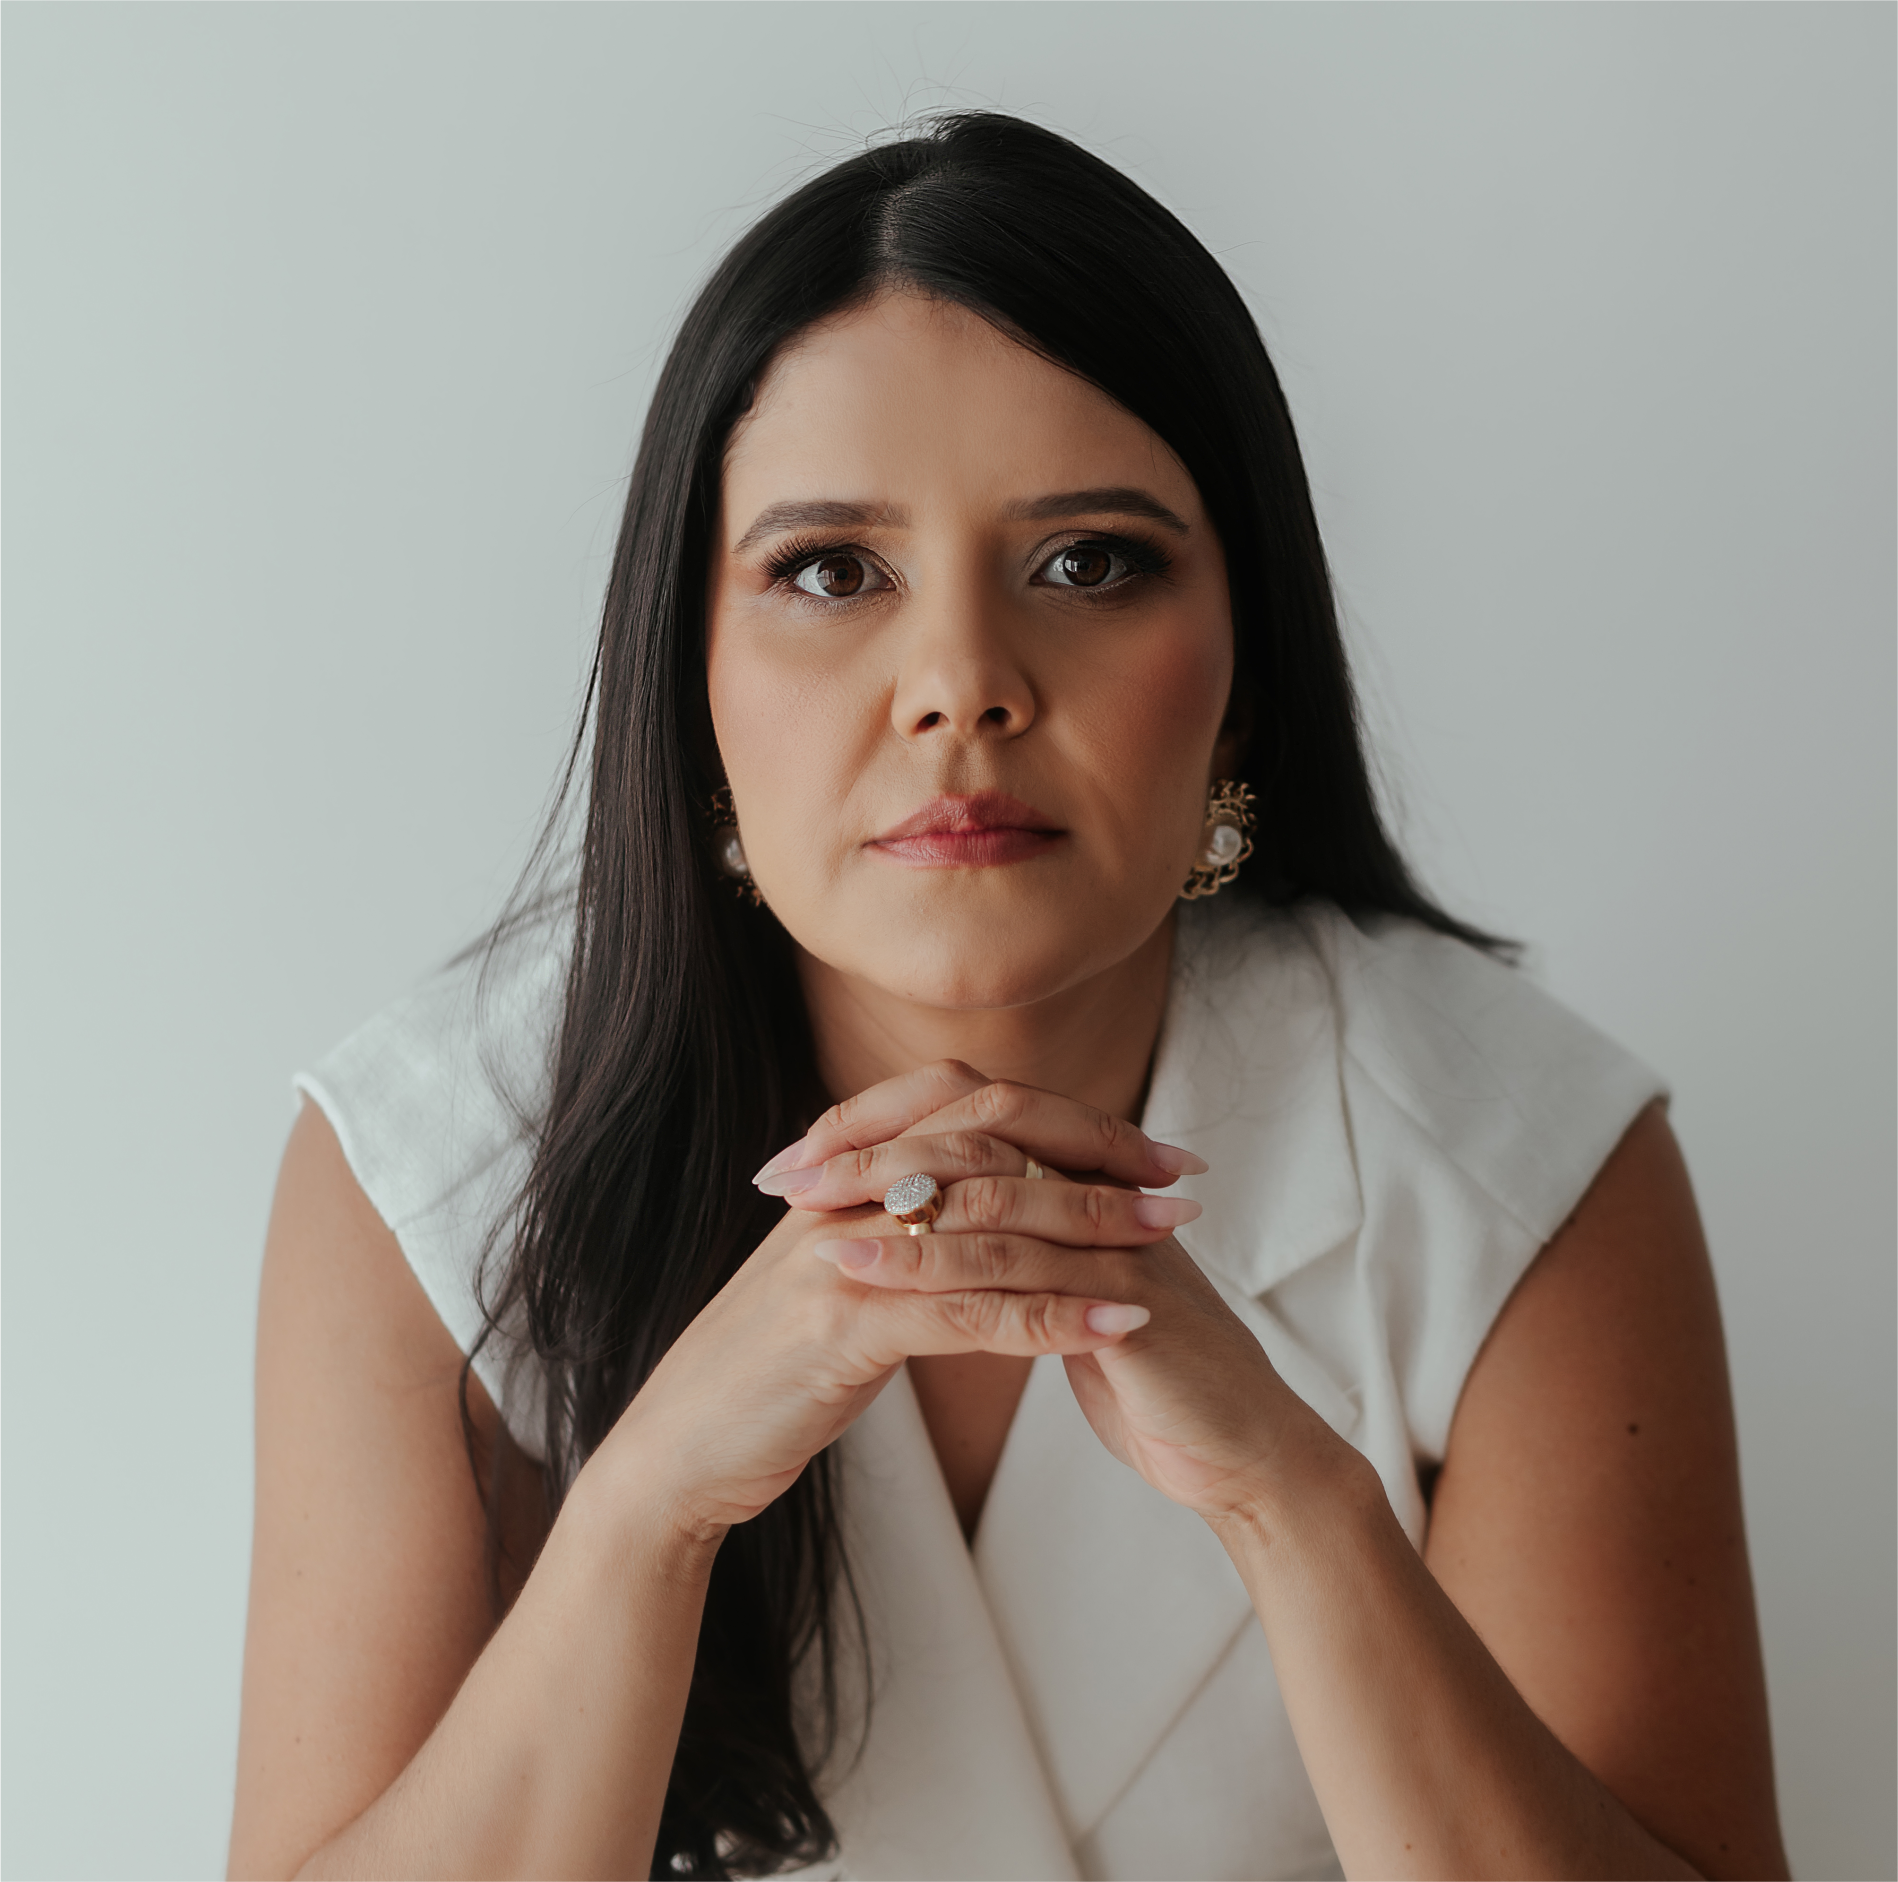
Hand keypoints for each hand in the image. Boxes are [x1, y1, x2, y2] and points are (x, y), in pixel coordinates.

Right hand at [585, 1075, 1169, 1541]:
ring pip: (986, 1219)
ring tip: (1170, 1242)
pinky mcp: (840, 1325)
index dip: (1062, 1118)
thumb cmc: (764, 1372)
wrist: (675, 1451)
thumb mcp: (832, 1280)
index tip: (1143, 1148)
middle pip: (989, 1147)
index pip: (967, 1108)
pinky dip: (1050, 1314)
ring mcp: (837, 1253)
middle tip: (1179, 1182)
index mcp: (840, 1172)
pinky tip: (1115, 1323)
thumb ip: (892, 1232)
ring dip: (1090, 1229)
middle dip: (1094, 1158)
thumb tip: (975, 1210)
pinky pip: (967, 1309)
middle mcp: (840, 1193)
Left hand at [761, 1060, 1353, 1523]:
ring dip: (891, 1206)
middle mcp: (1102, 1193)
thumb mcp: (1078, 1299)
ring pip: (989, 1199)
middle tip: (788, 1170)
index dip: (888, 1127)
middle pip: (975, 1133)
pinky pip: (1016, 1273)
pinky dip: (933, 1271)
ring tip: (807, 1218)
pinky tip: (871, 1279)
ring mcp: (1118, 1238)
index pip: (975, 1118)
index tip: (803, 1151)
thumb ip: (1030, 1254)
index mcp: (1086, 1184)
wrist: (1239, 1452)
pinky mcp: (1127, 1297)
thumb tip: (952, 1228)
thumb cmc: (1154, 1380)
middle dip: (872, 1149)